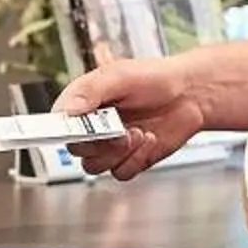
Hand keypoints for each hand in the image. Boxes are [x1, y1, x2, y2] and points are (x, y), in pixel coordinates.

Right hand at [54, 58, 205, 180]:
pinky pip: (120, 173)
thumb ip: (91, 91)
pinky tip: (149, 139)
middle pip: (77, 149)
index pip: (58, 123)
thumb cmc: (155, 78)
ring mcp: (109, 145)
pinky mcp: (128, 159)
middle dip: (99, 142)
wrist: (190, 94)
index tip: (79, 130)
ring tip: (138, 133)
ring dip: (118, 153)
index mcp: (82, 103)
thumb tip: (68, 110)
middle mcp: (92, 126)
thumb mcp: (120, 75)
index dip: (63, 130)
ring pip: (95, 166)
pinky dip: (136, 160)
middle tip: (121, 129)